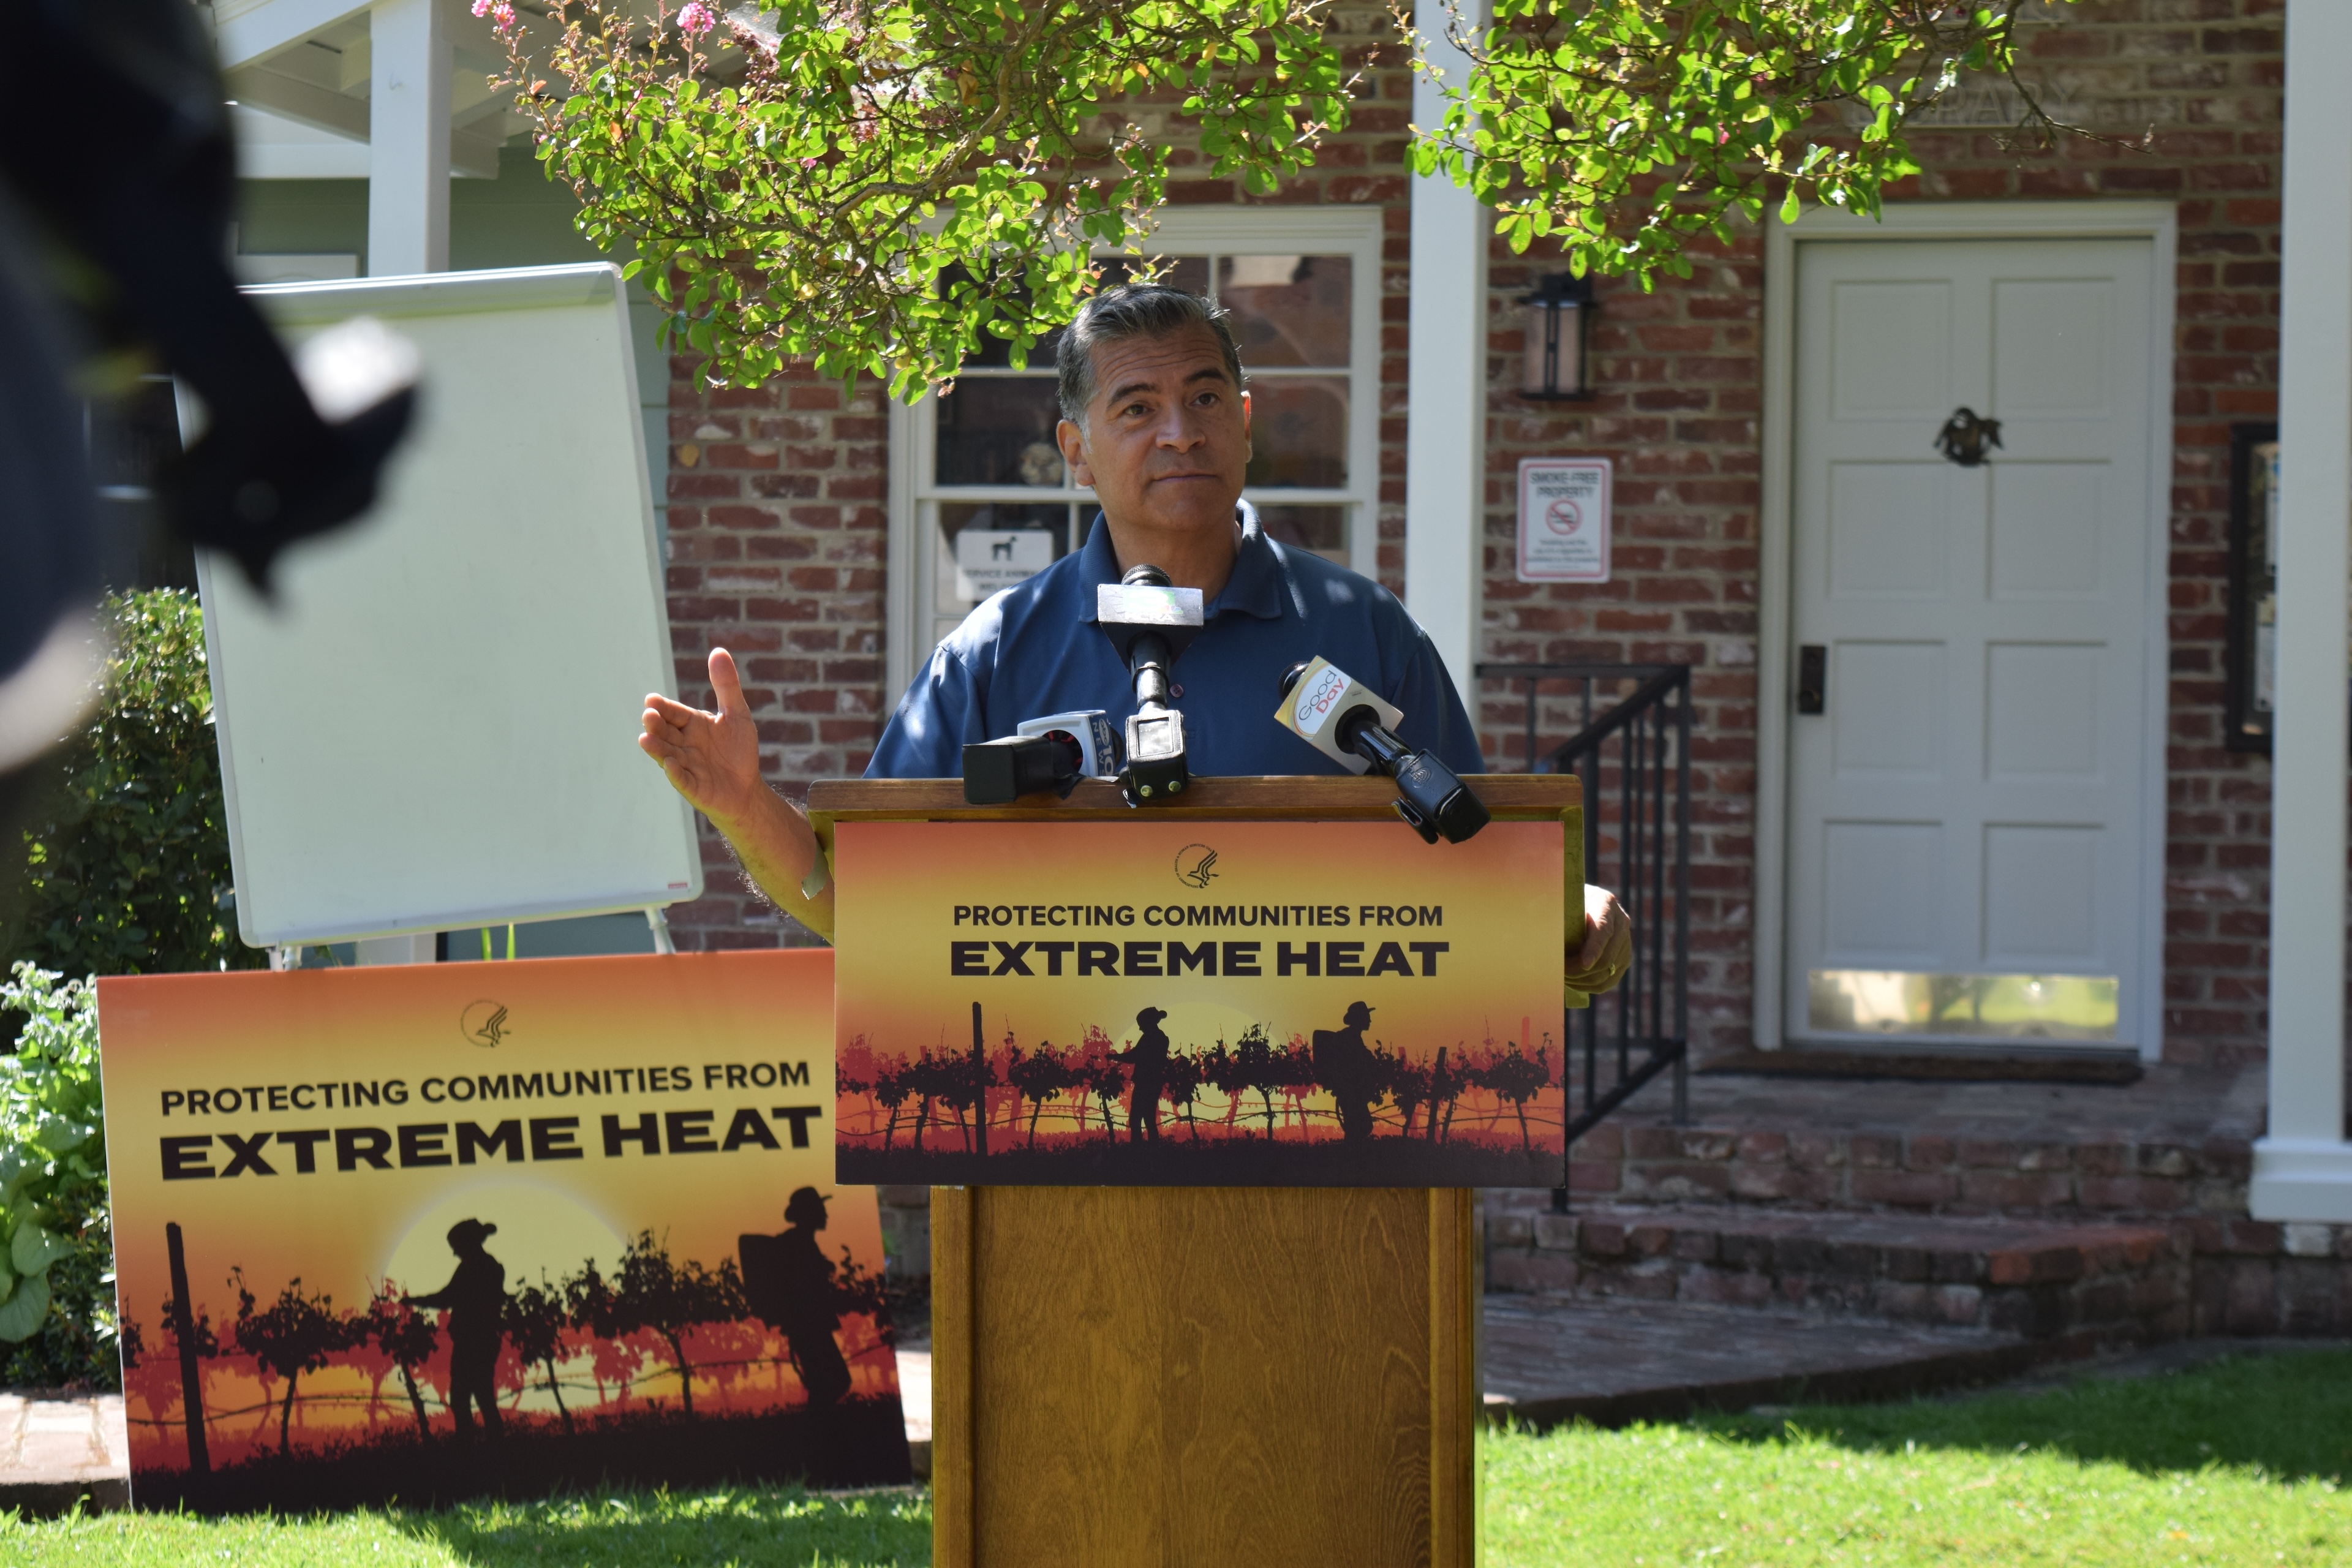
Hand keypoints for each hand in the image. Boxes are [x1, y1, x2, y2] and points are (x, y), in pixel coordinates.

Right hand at [640, 648, 766, 827]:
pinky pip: (682, 780)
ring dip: (656, 748)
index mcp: (691, 725)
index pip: (673, 713)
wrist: (747, 788)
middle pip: (665, 733)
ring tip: (645, 740)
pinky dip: (676, 774)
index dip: (663, 707)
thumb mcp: (736, 713)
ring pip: (666, 755)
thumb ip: (726, 685)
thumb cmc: (738, 751)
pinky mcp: (693, 788)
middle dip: (655, 725)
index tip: (652, 700)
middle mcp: (682, 744)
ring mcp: (685, 767)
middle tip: (649, 715)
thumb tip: (718, 650)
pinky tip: (671, 765)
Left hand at [1566, 884, 1630, 993]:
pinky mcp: (1623, 958)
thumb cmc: (1566, 901)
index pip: (1603, 930)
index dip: (1594, 949)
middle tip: (1558, 972)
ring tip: (1563, 977)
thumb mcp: (1563, 901)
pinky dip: (1590, 985)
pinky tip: (1573, 982)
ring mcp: (1625, 942)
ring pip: (1607, 973)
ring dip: (1582, 980)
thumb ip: (1558, 914)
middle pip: (1606, 957)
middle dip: (1580, 970)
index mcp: (1605, 903)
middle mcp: (1621, 922)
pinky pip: (1609, 980)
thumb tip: (1543, 933)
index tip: (1584, 964)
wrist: (1582, 902)